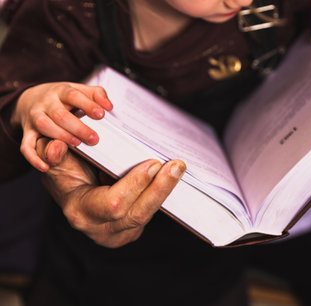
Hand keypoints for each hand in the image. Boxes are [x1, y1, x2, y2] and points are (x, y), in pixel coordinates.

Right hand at [11, 82, 112, 171]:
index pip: (73, 95)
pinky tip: (46, 167)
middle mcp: (46, 103)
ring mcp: (35, 117)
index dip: (88, 105)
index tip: (101, 115)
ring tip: (77, 144)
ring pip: (44, 126)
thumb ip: (97, 95)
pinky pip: (26, 145)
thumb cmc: (64, 98)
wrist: (31, 98)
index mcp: (61, 91)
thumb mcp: (80, 91)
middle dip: (78, 128)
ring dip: (61, 136)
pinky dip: (33, 157)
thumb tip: (109, 107)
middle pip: (60, 114)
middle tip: (94, 139)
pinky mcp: (28, 132)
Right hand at [37, 138, 185, 247]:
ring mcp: (118, 235)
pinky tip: (172, 177)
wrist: (72, 193)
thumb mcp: (55, 161)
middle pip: (138, 214)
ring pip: (148, 216)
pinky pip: (150, 214)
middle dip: (160, 188)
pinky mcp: (131, 231)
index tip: (153, 164)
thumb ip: (52, 153)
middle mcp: (99, 230)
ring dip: (165, 191)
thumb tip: (57, 147)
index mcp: (80, 212)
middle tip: (177, 165)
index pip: (113, 204)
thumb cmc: (65, 173)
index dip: (135, 185)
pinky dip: (161, 195)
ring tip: (178, 168)